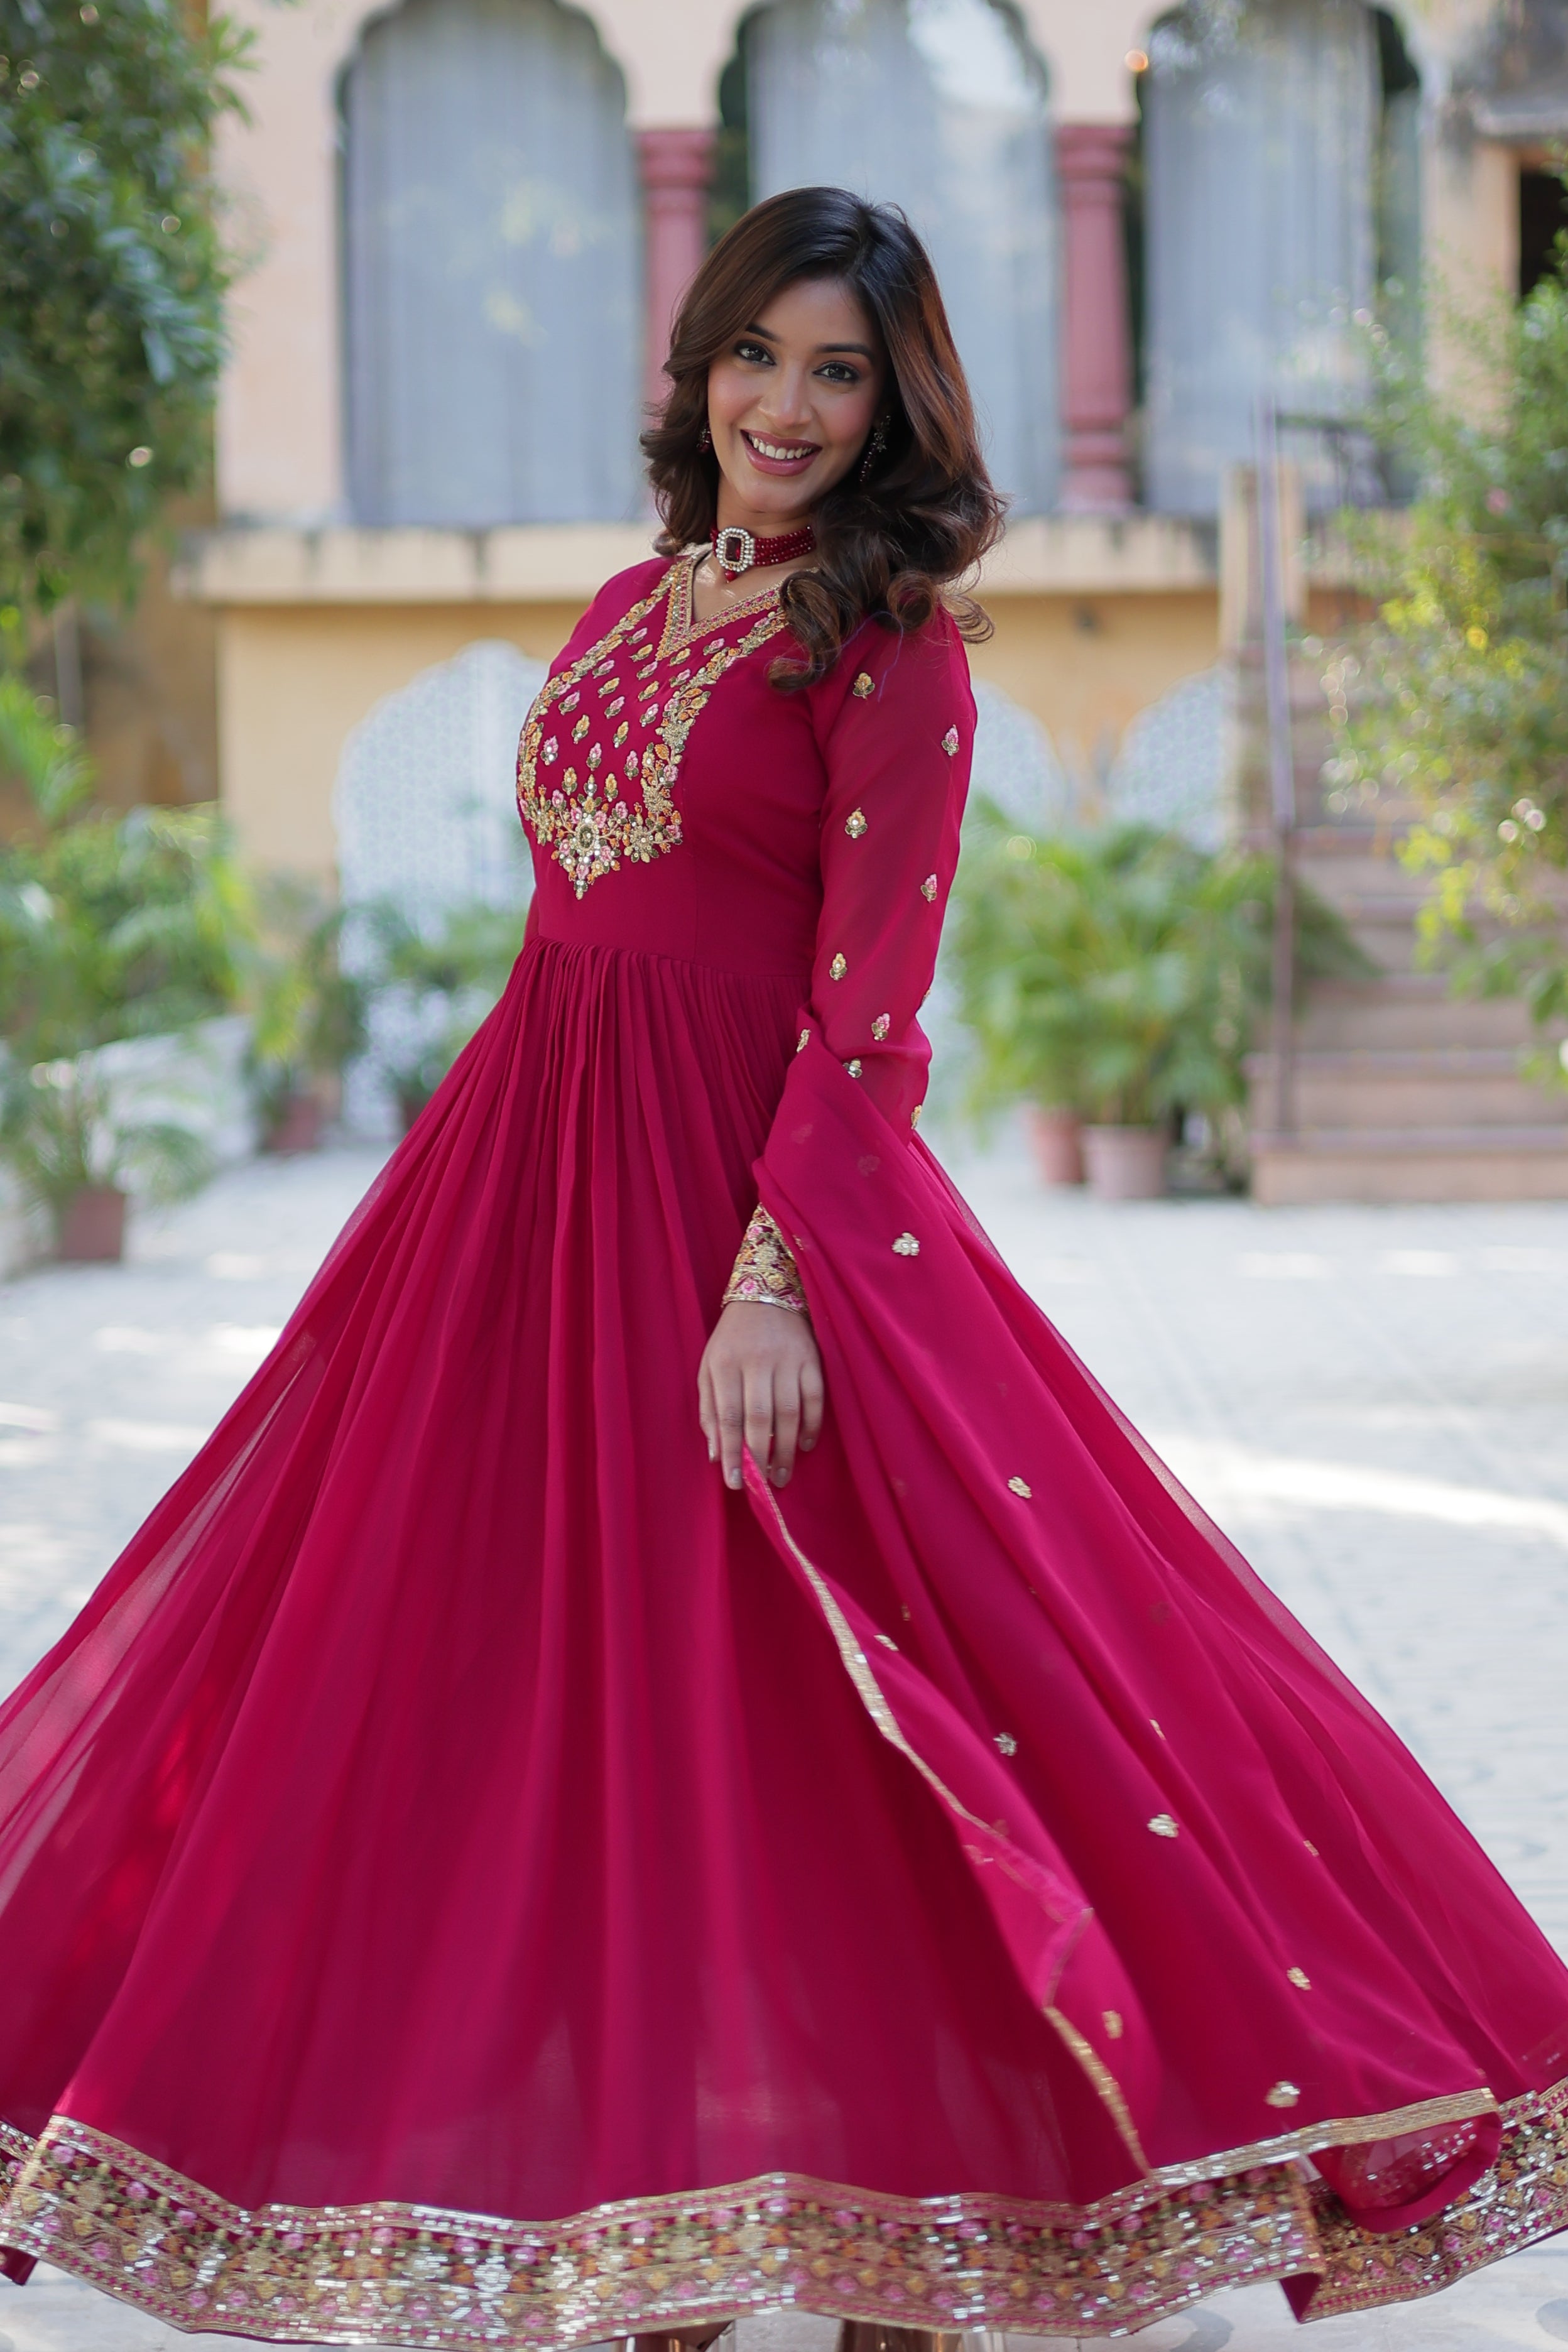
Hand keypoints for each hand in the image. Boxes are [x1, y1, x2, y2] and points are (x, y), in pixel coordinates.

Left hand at [697, 1302, 824, 1491]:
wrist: (766, 1296)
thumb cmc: (732, 1340)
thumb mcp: (709, 1367)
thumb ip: (709, 1409)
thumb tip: (717, 1454)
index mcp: (725, 1364)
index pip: (728, 1416)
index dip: (733, 1452)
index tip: (734, 1482)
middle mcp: (756, 1361)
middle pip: (760, 1417)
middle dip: (761, 1457)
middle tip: (763, 1487)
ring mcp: (788, 1359)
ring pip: (789, 1412)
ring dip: (787, 1449)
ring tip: (782, 1475)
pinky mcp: (812, 1359)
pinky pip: (815, 1398)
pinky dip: (812, 1425)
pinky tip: (805, 1446)